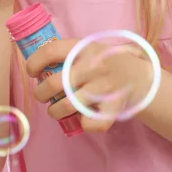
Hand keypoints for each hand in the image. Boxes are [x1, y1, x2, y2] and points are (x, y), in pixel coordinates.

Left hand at [26, 38, 149, 132]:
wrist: (139, 76)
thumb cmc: (106, 62)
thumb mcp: (90, 48)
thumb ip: (68, 53)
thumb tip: (35, 63)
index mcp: (84, 48)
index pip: (50, 51)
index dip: (34, 63)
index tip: (32, 72)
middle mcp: (93, 66)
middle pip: (53, 83)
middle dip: (40, 93)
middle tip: (42, 96)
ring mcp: (103, 86)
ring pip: (67, 105)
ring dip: (55, 112)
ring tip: (55, 110)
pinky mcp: (113, 106)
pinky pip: (91, 123)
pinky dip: (83, 124)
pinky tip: (82, 118)